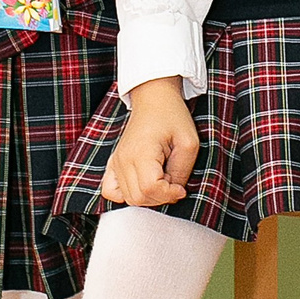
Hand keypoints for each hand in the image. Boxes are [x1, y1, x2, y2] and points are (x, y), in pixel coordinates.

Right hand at [101, 81, 199, 206]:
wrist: (154, 100)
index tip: (181, 187)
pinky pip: (110, 191)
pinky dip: (126, 196)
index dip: (169, 194)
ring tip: (162, 181)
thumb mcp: (189, 143)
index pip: (150, 189)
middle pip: (138, 198)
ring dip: (149, 197)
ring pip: (128, 198)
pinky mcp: (113, 164)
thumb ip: (182, 171)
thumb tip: (174, 191)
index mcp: (142, 152)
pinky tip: (142, 187)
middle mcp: (123, 160)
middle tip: (174, 183)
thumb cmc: (172, 117)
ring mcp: (116, 162)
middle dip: (161, 197)